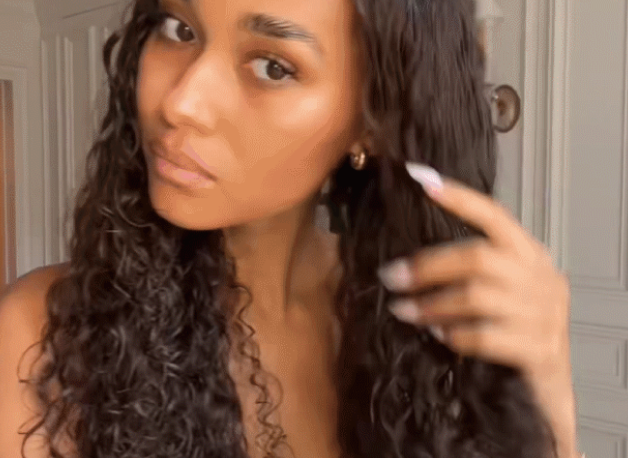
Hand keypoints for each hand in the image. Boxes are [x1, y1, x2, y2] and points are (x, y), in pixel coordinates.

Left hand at [377, 163, 572, 380]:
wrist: (549, 389)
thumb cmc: (518, 333)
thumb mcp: (504, 292)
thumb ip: (474, 272)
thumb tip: (412, 262)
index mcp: (531, 256)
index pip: (495, 216)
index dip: (459, 198)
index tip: (422, 180)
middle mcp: (541, 278)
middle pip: (478, 258)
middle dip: (427, 267)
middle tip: (393, 277)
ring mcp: (544, 315)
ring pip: (476, 297)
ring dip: (431, 304)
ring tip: (404, 310)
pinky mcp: (538, 350)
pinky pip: (485, 336)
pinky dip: (454, 335)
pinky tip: (437, 336)